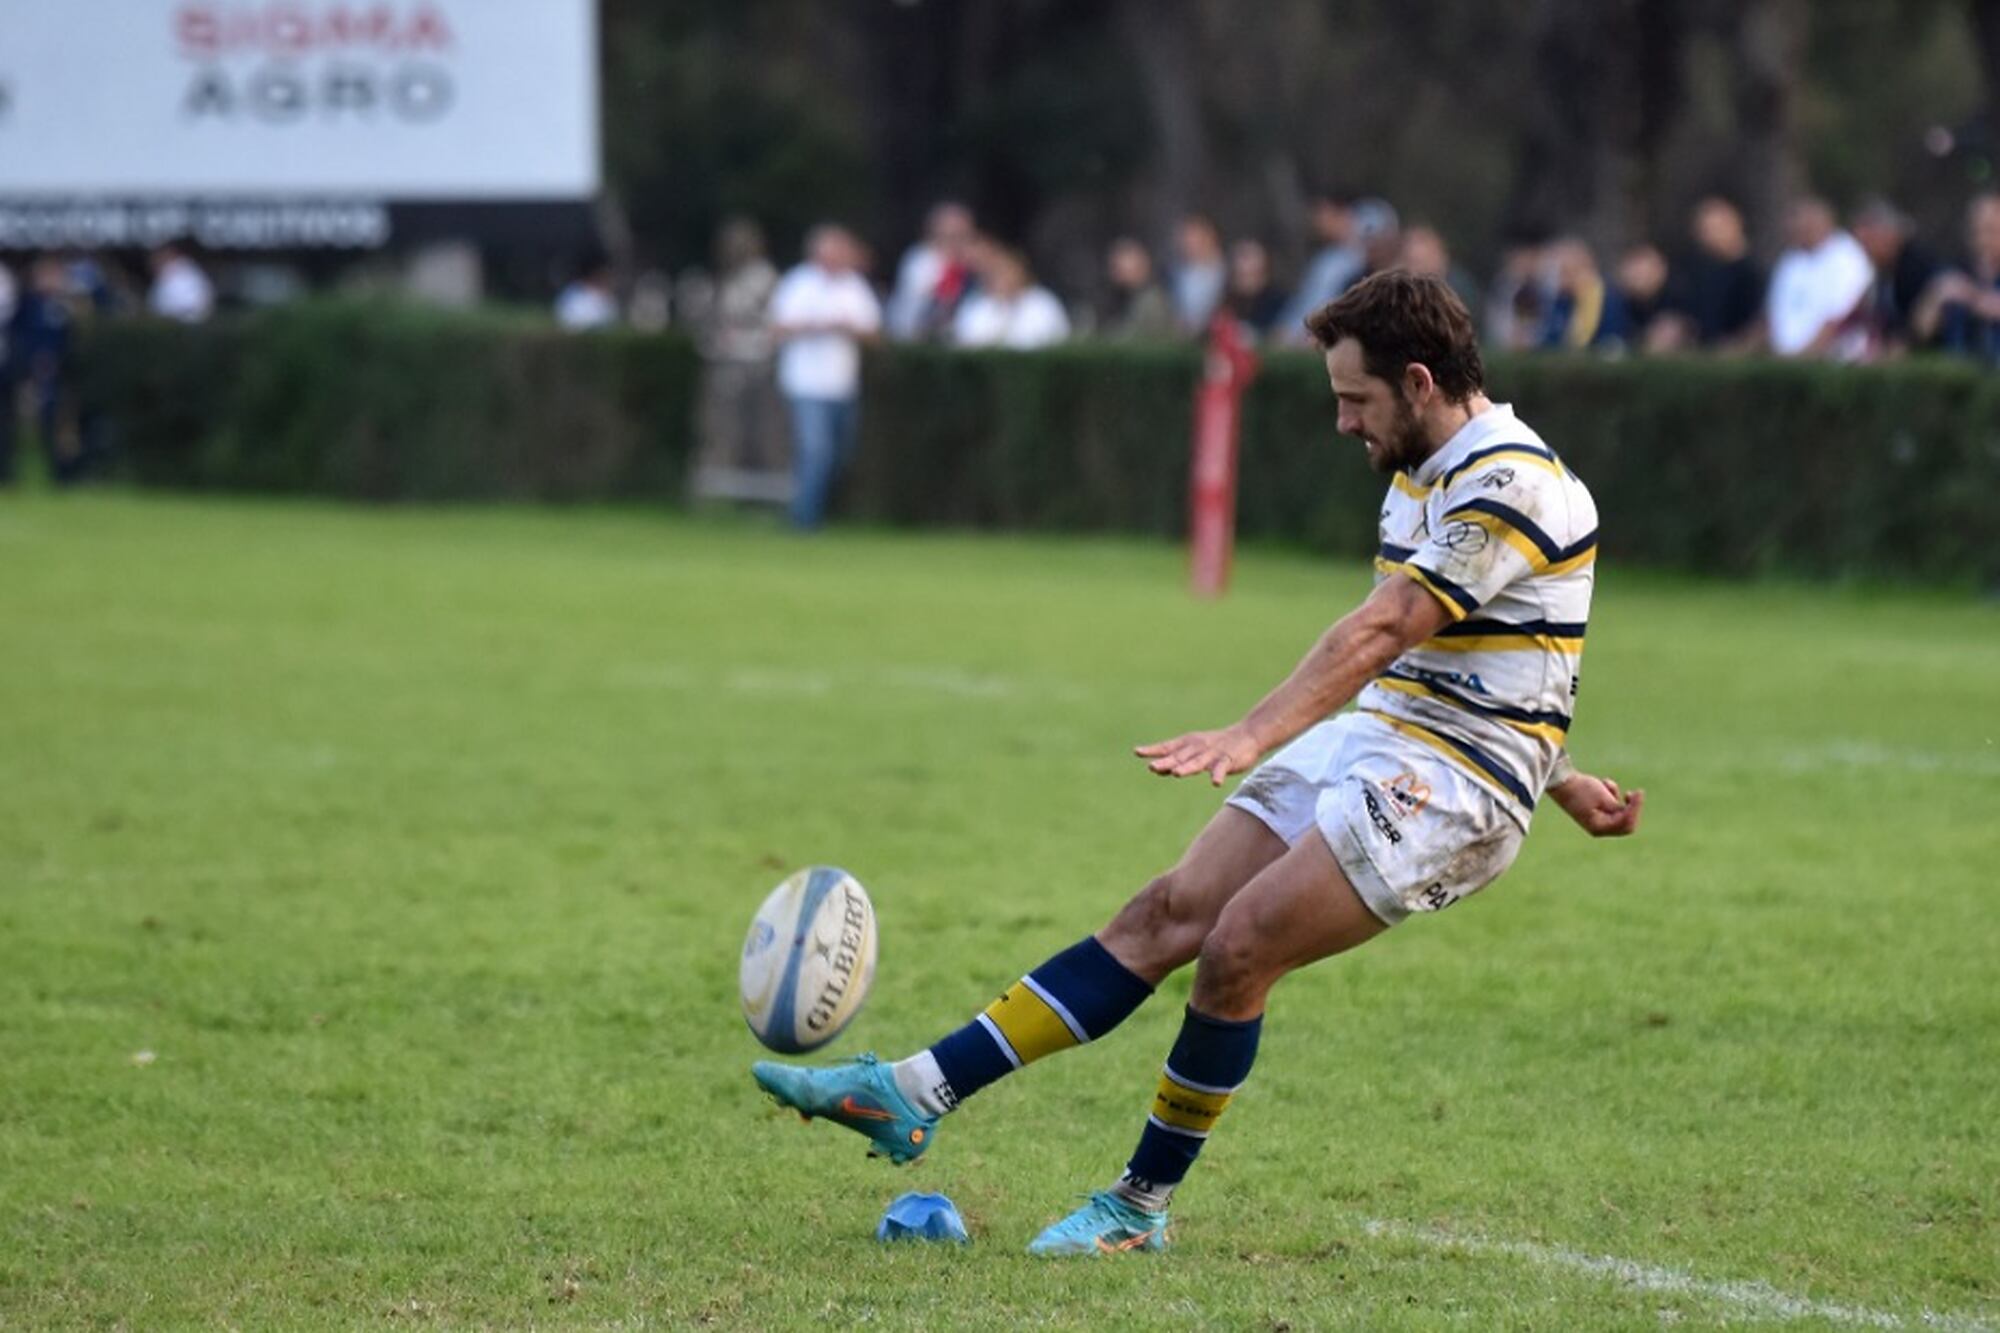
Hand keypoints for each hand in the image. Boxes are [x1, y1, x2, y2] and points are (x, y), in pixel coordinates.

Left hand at [1134, 725, 1263, 785]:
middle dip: (1166, 762)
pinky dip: (1218, 775)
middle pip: (1179, 757)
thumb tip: (1155, 768)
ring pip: (1197, 762)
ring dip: (1187, 768)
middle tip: (1152, 767)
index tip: (1138, 752)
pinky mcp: (1228, 760)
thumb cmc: (1215, 745)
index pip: (1167, 747)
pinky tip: (1215, 783)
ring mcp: (1212, 754)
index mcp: (1188, 744)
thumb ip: (1176, 760)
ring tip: (1176, 774)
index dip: (1153, 750)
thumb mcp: (1193, 750)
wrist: (1246, 735)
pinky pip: (1222, 769)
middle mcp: (1197, 747)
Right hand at [1550, 772, 1644, 836]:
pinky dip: (1612, 796)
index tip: (1639, 792)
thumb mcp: (1603, 797)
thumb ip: (1620, 808)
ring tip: (1607, 784)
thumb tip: (1633, 812)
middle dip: (1630, 807)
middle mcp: (1598, 828)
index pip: (1626, 824)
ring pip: (1620, 814)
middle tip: (1633, 792)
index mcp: (1599, 828)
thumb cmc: (1581, 789)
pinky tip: (1604, 784)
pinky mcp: (1597, 812)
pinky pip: (1613, 807)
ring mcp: (1597, 821)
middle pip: (1626, 823)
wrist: (1561, 780)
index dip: (1635, 809)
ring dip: (1618, 799)